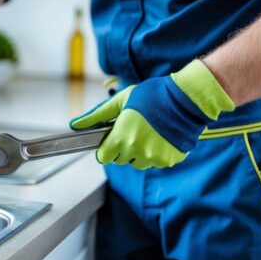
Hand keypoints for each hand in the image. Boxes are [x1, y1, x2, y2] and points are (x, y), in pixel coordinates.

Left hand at [69, 60, 234, 168]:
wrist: (185, 100)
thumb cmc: (152, 96)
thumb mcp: (121, 101)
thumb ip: (96, 115)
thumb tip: (75, 124)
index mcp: (121, 137)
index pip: (104, 157)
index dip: (106, 148)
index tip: (112, 140)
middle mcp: (136, 151)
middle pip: (120, 160)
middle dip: (123, 148)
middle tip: (133, 130)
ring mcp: (154, 158)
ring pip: (138, 163)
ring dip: (139, 152)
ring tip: (148, 132)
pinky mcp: (169, 161)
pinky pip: (155, 163)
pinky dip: (156, 153)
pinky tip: (160, 137)